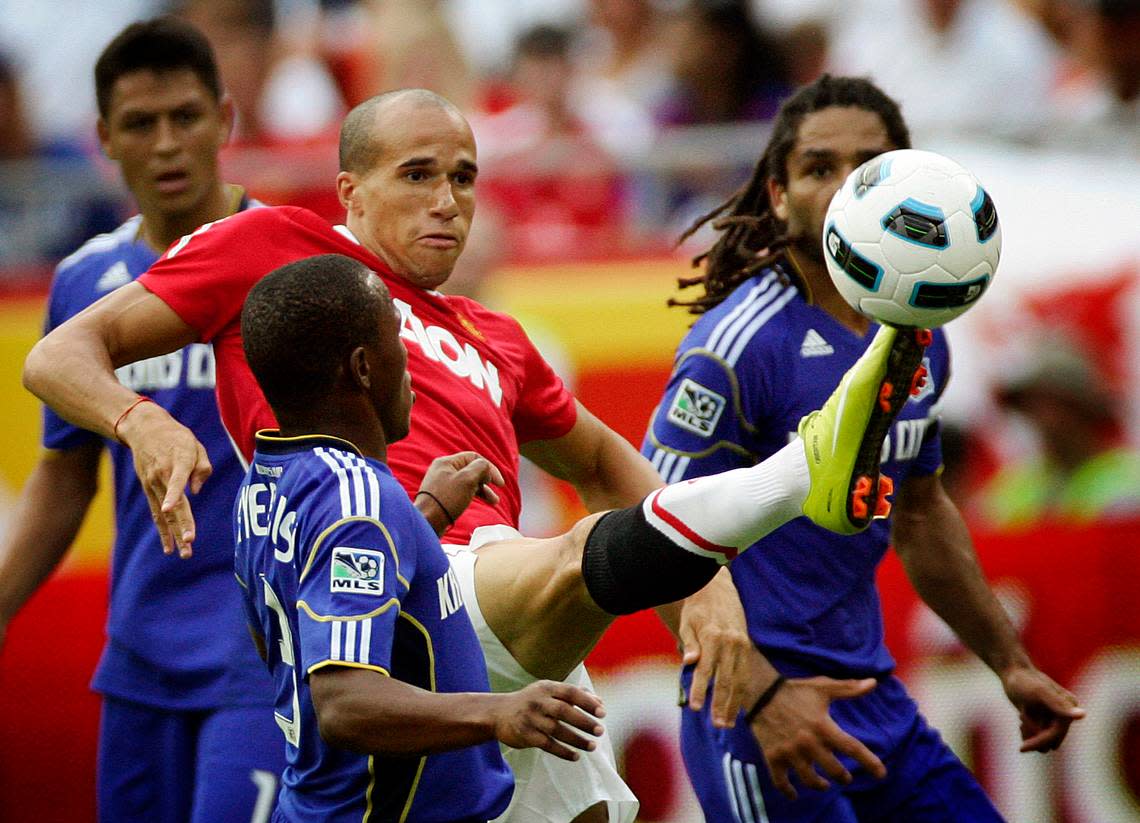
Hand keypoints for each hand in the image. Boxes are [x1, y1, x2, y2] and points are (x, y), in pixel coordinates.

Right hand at [118, 401, 211, 558]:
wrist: (145, 429)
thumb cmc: (177, 437)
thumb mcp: (196, 445)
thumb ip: (202, 467)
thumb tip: (196, 492)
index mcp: (178, 461)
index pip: (176, 479)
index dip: (173, 494)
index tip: (169, 508)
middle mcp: (163, 475)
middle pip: (173, 504)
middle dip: (181, 525)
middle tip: (189, 544)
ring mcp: (153, 484)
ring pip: (164, 513)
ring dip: (173, 534)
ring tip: (182, 553)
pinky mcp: (148, 489)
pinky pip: (156, 513)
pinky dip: (162, 530)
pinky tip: (168, 547)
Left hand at [416, 452, 504, 534]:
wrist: (428, 522)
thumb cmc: (446, 500)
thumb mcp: (467, 479)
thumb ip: (481, 468)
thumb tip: (486, 468)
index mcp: (446, 462)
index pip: (474, 457)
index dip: (489, 468)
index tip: (499, 483)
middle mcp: (443, 470)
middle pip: (471, 470)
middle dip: (487, 480)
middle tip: (497, 489)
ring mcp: (442, 484)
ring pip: (468, 482)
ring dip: (483, 490)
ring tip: (494, 501)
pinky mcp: (442, 497)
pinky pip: (462, 492)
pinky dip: (473, 496)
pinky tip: (480, 503)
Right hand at [493, 680, 605, 760]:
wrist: (498, 713)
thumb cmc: (531, 701)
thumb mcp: (548, 691)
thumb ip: (573, 694)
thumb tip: (599, 702)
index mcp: (546, 688)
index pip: (570, 692)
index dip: (587, 702)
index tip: (602, 712)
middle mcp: (538, 701)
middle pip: (564, 711)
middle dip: (584, 721)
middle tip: (600, 731)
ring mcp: (530, 718)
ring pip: (557, 730)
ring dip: (576, 739)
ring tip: (592, 746)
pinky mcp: (525, 735)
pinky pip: (547, 744)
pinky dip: (563, 752)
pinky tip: (575, 756)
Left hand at [678, 569, 754, 727]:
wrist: (718, 588)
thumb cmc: (697, 608)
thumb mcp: (688, 622)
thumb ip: (689, 643)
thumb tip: (689, 662)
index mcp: (713, 636)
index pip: (706, 669)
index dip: (701, 689)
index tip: (696, 708)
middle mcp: (731, 642)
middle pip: (726, 679)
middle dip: (721, 704)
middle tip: (717, 724)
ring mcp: (742, 645)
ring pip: (739, 679)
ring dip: (734, 703)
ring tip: (728, 723)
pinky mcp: (747, 647)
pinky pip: (745, 674)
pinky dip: (742, 691)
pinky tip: (737, 706)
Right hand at [750, 676, 886, 799]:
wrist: (760, 692)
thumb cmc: (795, 690)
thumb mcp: (823, 687)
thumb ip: (849, 688)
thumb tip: (873, 683)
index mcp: (823, 726)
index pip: (852, 748)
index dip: (870, 762)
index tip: (881, 774)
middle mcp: (808, 743)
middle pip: (834, 770)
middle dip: (843, 777)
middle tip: (845, 777)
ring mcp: (790, 752)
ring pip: (810, 780)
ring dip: (821, 786)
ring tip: (824, 785)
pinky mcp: (773, 757)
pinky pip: (781, 782)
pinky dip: (788, 792)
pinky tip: (794, 795)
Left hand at [1001, 664, 1084, 752]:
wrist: (1012, 671)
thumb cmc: (1024, 680)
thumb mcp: (1039, 692)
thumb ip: (1058, 704)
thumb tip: (1082, 715)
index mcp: (1070, 707)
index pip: (1056, 734)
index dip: (1039, 742)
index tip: (1021, 748)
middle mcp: (1066, 713)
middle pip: (1050, 739)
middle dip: (1033, 732)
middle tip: (1022, 714)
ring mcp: (1056, 716)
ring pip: (1043, 739)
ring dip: (1030, 731)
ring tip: (1023, 712)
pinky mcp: (1046, 718)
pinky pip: (1039, 735)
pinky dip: (1028, 730)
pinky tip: (1023, 714)